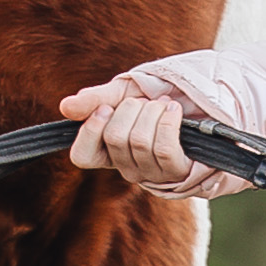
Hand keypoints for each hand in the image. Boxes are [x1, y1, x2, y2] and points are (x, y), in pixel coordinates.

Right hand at [61, 73, 206, 189]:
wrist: (200, 100)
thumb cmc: (159, 97)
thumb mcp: (125, 91)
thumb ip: (97, 99)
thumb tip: (65, 107)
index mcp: (108, 150)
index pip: (82, 156)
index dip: (90, 131)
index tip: (105, 108)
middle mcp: (127, 167)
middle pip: (114, 138)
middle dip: (132, 108)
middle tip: (146, 102)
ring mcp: (152, 173)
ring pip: (139, 141)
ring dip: (153, 111)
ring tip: (164, 105)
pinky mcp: (176, 171)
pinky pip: (162, 148)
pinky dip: (168, 121)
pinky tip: (173, 111)